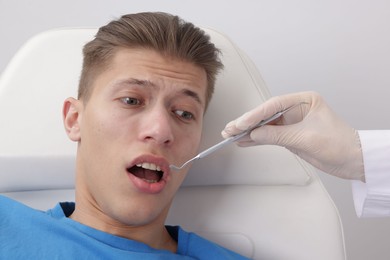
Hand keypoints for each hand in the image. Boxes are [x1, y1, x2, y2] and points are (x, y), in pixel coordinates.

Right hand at [221, 91, 364, 180]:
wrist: (354, 161)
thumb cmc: (340, 144)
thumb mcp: (306, 138)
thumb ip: (278, 135)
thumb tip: (254, 134)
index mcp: (304, 101)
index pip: (273, 106)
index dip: (255, 115)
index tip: (241, 123)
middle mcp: (296, 110)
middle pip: (266, 115)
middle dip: (247, 122)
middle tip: (230, 129)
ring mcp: (292, 124)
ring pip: (265, 126)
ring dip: (248, 131)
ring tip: (230, 135)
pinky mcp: (290, 136)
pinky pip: (269, 136)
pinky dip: (257, 140)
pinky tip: (244, 141)